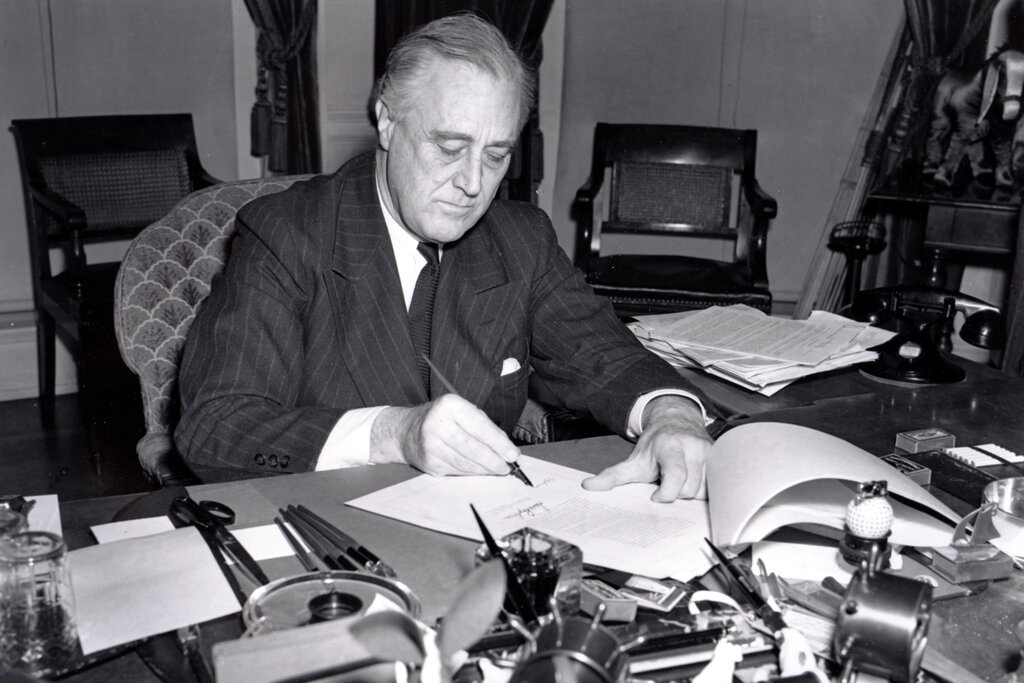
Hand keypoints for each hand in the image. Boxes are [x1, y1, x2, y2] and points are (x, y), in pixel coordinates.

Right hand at [371, 393, 520, 475]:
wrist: (406, 431)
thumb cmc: (441, 419)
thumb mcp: (461, 411)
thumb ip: (484, 426)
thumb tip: (506, 448)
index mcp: (450, 406)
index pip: (480, 427)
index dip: (499, 443)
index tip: (513, 454)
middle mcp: (438, 424)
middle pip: (473, 448)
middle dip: (494, 460)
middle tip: (508, 467)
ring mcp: (431, 446)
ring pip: (466, 463)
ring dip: (485, 469)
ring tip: (498, 469)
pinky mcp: (430, 463)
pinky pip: (457, 471)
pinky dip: (472, 473)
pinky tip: (480, 471)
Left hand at [582, 395, 711, 500]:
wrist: (676, 421)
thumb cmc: (656, 445)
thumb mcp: (633, 460)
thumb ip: (612, 475)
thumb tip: (588, 486)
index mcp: (670, 446)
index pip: (675, 474)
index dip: (667, 492)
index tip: (656, 497)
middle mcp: (693, 447)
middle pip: (689, 489)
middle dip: (676, 493)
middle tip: (667, 483)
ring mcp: (711, 453)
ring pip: (705, 491)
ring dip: (691, 493)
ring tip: (680, 480)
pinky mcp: (722, 459)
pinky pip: (716, 487)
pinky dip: (704, 490)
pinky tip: (694, 482)